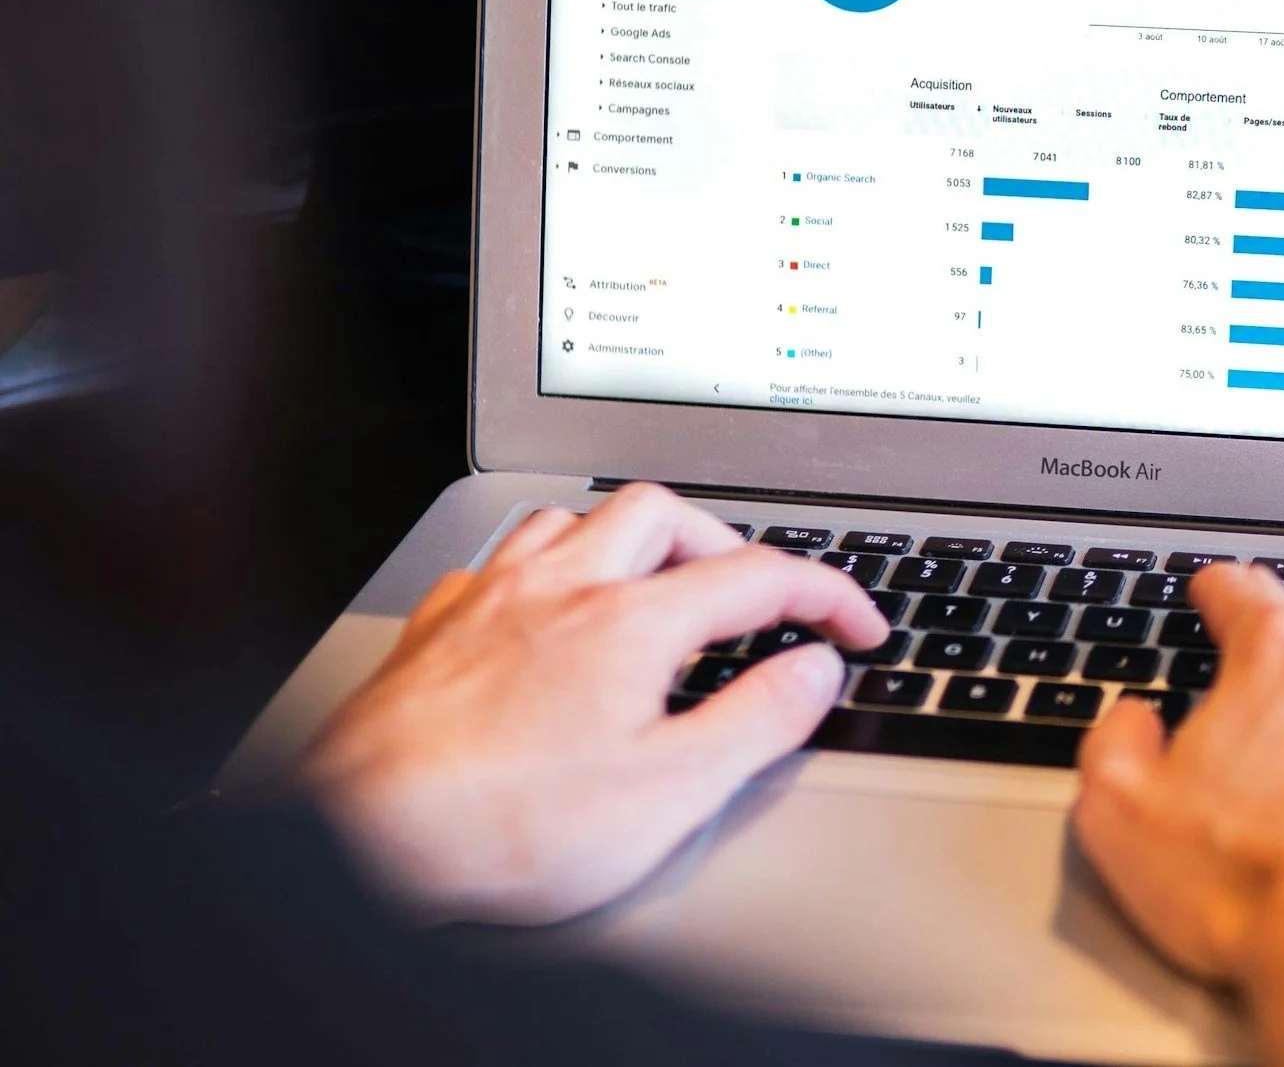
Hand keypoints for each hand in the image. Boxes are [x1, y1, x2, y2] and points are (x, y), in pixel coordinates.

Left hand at [296, 482, 887, 923]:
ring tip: (655, 584)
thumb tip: (814, 670)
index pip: (758, 577)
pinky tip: (546, 611)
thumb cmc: (498, 828)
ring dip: (630, 539)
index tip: (855, 626)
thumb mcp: (667, 794)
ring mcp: (490, 601)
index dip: (826, 596)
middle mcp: (560, 589)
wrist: (358, 841)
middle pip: (662, 513)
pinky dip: (549, 570)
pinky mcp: (435, 629)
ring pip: (574, 518)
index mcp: (629, 622)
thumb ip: (756, 721)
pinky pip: (502, 560)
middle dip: (723, 541)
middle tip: (753, 595)